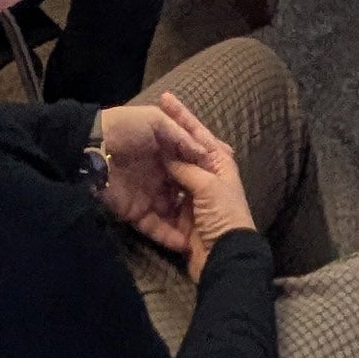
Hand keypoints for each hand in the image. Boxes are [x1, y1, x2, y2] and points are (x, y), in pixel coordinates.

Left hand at [94, 99, 216, 255]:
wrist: (91, 147)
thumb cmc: (125, 128)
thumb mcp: (155, 120)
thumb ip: (181, 136)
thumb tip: (205, 153)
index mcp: (167, 152)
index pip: (191, 166)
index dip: (205, 174)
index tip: (224, 185)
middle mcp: (161, 175)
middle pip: (185, 193)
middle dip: (200, 205)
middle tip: (219, 217)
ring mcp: (148, 195)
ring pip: (173, 214)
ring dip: (187, 225)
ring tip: (206, 237)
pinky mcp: (136, 212)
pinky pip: (155, 227)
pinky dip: (168, 236)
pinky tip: (183, 244)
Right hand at [158, 92, 257, 282]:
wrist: (223, 259)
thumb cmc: (223, 216)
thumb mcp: (207, 187)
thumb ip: (187, 167)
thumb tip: (168, 154)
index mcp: (219, 166)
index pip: (199, 134)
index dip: (182, 116)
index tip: (165, 98)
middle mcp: (206, 179)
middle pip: (182, 154)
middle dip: (165, 140)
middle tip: (142, 121)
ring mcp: (193, 199)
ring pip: (170, 176)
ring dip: (157, 166)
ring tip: (135, 149)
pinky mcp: (181, 219)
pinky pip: (164, 203)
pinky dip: (154, 194)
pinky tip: (139, 180)